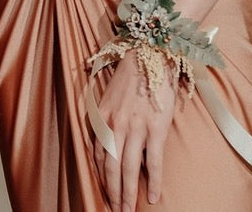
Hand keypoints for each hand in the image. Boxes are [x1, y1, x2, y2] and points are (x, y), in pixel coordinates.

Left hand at [93, 55, 177, 211]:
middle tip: (116, 210)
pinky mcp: (155, 128)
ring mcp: (135, 128)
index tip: (103, 192)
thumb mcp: (108, 98)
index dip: (100, 177)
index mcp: (101, 118)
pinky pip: (153, 162)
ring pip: (128, 169)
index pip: (97, 155)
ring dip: (128, 193)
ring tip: (128, 210)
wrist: (149, 55)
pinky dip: (152, 182)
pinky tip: (152, 196)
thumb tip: (106, 144)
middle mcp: (114, 125)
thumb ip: (106, 120)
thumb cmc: (130, 78)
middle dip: (112, 192)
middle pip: (110, 167)